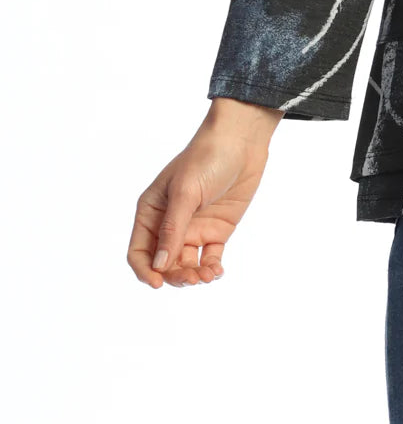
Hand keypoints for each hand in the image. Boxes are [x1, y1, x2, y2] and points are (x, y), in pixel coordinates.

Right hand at [126, 98, 282, 288]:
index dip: (145, 270)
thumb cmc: (207, 158)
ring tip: (207, 276)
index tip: (158, 283)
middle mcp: (169, 223)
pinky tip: (216, 272)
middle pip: (163, 263)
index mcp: (151, 211)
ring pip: (185, 264)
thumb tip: (159, 265)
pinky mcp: (216, 230)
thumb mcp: (185, 192)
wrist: (242, 141)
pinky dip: (210, 268)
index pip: (139, 251)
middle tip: (192, 279)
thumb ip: (172, 229)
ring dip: (193, 275)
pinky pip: (208, 257)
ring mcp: (193, 227)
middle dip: (174, 276)